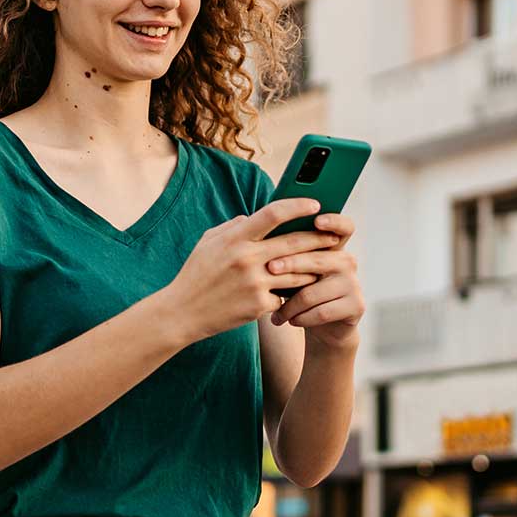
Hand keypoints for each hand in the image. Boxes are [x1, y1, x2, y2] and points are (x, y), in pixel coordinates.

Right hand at [161, 198, 332, 342]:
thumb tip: (253, 216)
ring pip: (297, 272)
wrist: (182, 312)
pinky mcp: (258, 305)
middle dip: (318, 238)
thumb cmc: (195, 274)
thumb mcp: (208, 242)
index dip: (298, 206)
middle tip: (333, 236)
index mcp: (235, 237)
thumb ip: (233, 227)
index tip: (315, 204)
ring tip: (324, 264)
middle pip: (294, 243)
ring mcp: (254, 283)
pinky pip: (285, 296)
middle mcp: (247, 258)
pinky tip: (303, 291)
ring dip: (313, 268)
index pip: (273, 213)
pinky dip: (293, 293)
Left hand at [268, 213, 362, 347]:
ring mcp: (354, 283)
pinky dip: (301, 318)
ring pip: (312, 292)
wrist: (323, 327)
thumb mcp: (295, 271)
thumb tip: (252, 227)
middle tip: (269, 269)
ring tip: (275, 313)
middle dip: (290, 264)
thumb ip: (286, 251)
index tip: (317, 221)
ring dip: (289, 306)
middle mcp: (347, 261)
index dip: (333, 221)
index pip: (342, 226)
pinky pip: (321, 312)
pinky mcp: (356, 305)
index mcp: (333, 248)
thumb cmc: (302, 292)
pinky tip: (290, 321)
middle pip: (316, 260)